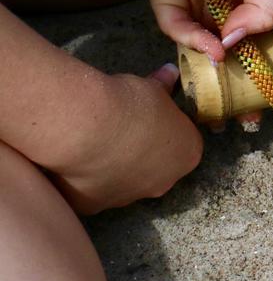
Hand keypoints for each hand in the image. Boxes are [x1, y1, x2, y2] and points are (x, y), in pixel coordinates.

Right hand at [49, 65, 202, 214]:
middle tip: (122, 131)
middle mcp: (164, 183)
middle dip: (143, 153)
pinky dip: (88, 179)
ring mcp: (130, 198)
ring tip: (96, 143)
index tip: (149, 118)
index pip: (184, 143)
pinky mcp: (96, 206)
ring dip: (116, 168)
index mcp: (187, 155)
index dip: (167, 129)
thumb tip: (170, 74)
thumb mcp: (152, 88)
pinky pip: (95, 192)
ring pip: (126, 183)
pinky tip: (77, 160)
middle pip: (158, 168)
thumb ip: (163, 86)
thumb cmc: (129, 104)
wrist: (86, 127)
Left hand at [136, 0, 272, 60]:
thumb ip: (266, 9)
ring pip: (204, 45)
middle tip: (246, 81)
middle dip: (238, 63)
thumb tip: (237, 40)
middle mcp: (223, 6)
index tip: (268, 65)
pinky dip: (193, 42)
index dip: (264, 51)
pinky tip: (212, 45)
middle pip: (231, 46)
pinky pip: (178, 30)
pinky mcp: (167, 2)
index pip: (259, 34)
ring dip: (214, 57)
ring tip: (229, 61)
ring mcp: (194, 7)